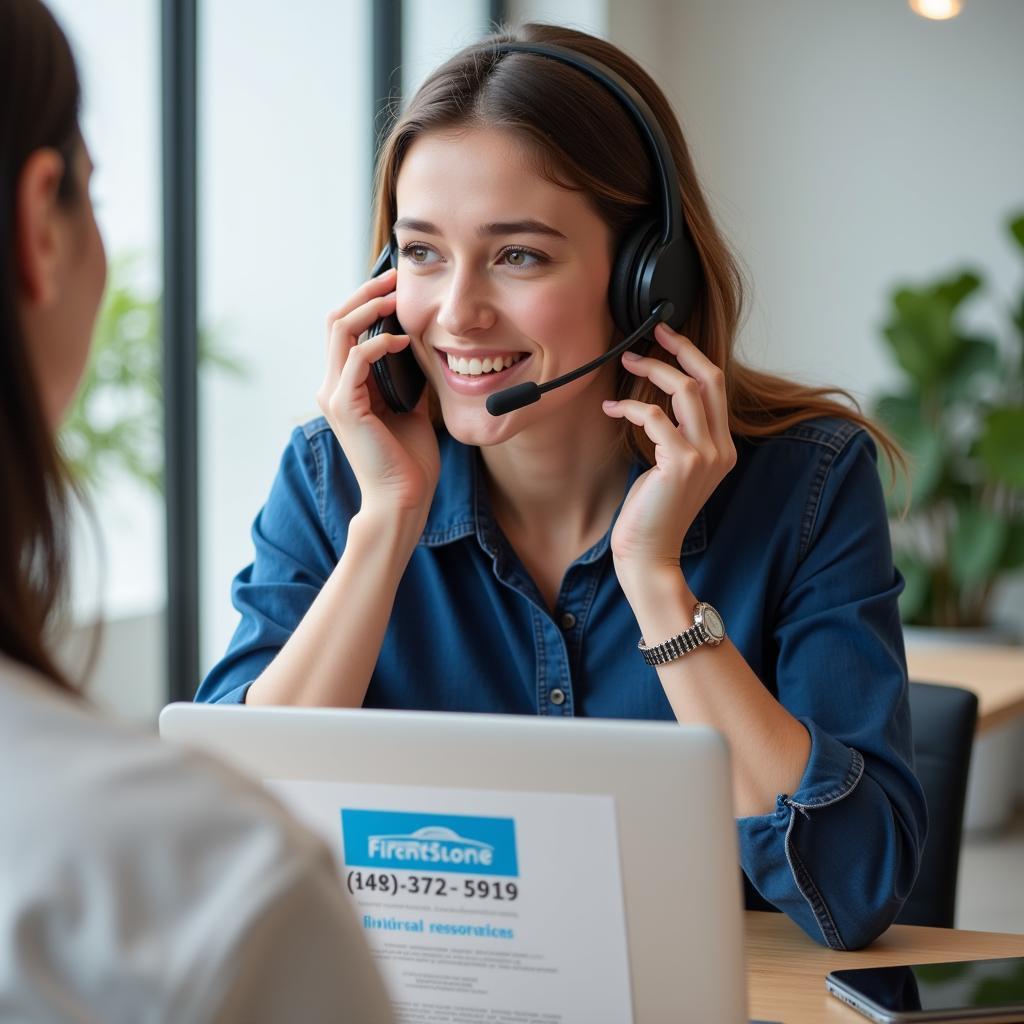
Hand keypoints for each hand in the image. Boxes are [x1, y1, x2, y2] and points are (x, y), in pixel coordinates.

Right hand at [317, 267, 439, 522]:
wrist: (403, 498)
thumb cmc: (409, 459)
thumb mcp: (412, 407)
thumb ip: (408, 378)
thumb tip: (422, 349)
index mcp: (345, 386)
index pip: (346, 329)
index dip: (368, 302)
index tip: (396, 286)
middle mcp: (332, 386)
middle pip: (336, 320)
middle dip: (366, 294)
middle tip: (395, 277)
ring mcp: (335, 396)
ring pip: (339, 330)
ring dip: (369, 308)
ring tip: (396, 297)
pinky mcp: (345, 407)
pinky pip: (357, 358)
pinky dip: (379, 342)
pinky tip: (404, 341)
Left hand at [604, 322, 735, 589]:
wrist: (650, 555)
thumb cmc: (652, 514)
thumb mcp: (671, 468)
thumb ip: (674, 435)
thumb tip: (655, 398)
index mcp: (722, 448)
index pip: (717, 387)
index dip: (692, 356)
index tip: (667, 338)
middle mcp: (721, 449)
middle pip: (709, 378)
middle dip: (680, 349)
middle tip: (652, 333)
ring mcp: (705, 455)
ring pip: (685, 390)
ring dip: (651, 370)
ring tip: (626, 363)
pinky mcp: (682, 463)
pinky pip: (654, 416)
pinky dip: (630, 407)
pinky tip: (612, 409)